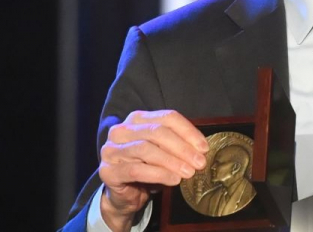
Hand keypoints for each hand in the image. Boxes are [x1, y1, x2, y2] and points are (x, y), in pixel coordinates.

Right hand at [98, 110, 208, 231]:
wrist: (126, 195)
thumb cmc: (149, 168)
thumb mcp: (166, 152)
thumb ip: (179, 145)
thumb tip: (201, 149)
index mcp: (138, 119)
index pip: (167, 117)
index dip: (188, 131)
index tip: (204, 148)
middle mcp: (122, 130)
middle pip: (157, 132)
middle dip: (182, 148)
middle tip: (199, 162)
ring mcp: (111, 150)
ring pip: (146, 149)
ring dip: (172, 161)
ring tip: (189, 172)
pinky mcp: (107, 171)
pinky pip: (136, 170)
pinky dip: (159, 174)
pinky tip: (174, 180)